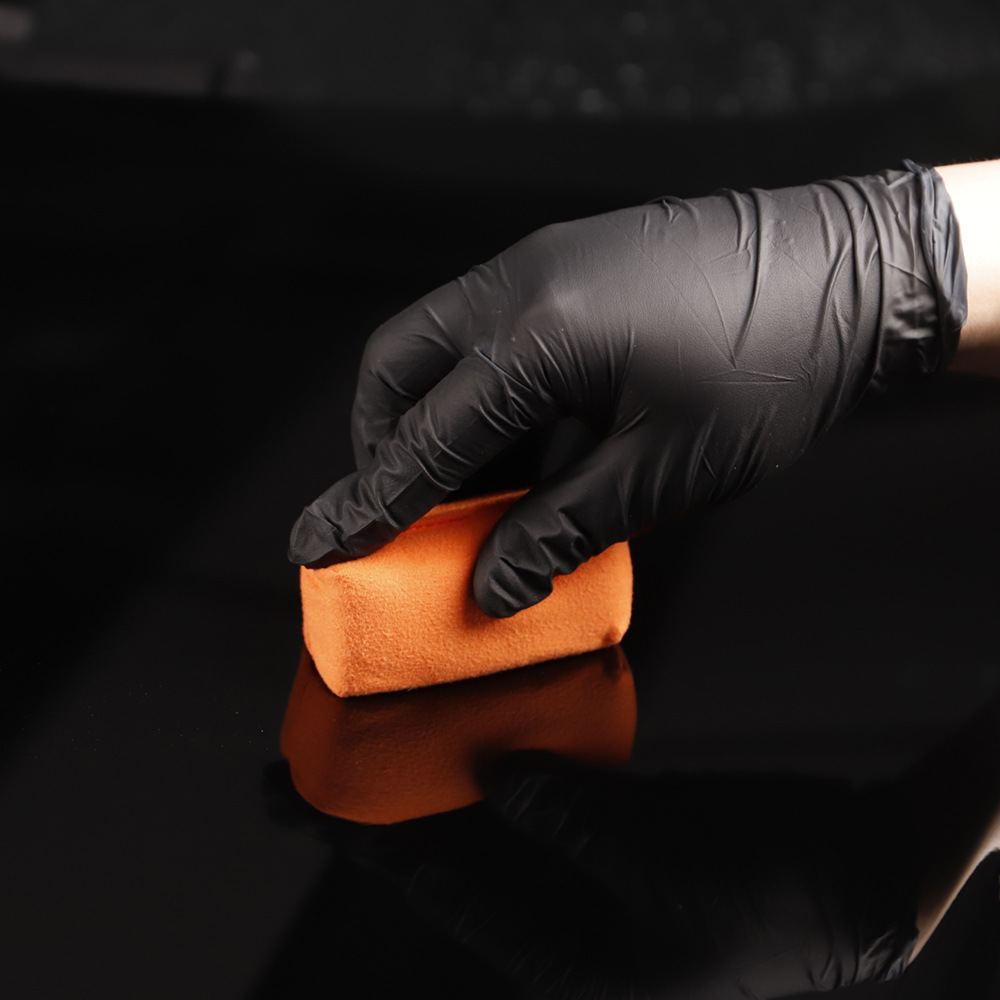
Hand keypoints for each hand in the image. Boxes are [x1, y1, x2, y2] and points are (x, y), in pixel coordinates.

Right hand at [289, 161, 965, 616]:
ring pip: (443, 347)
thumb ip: (563, 527)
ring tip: (470, 498)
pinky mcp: (574, 267)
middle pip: (400, 366)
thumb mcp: (665, 470)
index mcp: (539, 332)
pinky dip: (489, 399)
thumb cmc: (772, 369)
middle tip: (400, 515)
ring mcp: (546, 265)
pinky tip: (526, 453)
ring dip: (439, 422)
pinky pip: (495, 337)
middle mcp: (522, 283)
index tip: (320, 545)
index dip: (372, 502)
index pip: (426, 436)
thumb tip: (492, 586)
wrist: (857, 272)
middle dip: (384, 445)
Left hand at [356, 754, 917, 998]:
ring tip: (370, 724)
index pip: (435, 887)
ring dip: (429, 771)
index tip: (293, 796)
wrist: (856, 876)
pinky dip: (498, 751)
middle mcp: (553, 914)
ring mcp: (578, 865)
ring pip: (482, 815)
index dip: (359, 835)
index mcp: (558, 958)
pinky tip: (464, 716)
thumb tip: (492, 777)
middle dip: (370, 805)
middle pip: (441, 852)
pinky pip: (536, 785)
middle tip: (301, 758)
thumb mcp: (665, 872)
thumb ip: (572, 825)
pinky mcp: (607, 822)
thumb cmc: (774, 901)